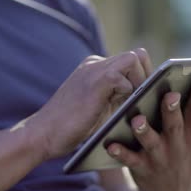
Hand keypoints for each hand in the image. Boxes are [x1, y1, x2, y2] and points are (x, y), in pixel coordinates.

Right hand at [26, 48, 152, 159]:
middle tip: (146, 98)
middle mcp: (95, 64)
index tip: (148, 94)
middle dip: (147, 76)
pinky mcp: (93, 83)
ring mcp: (93, 70)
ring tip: (136, 102)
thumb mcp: (100, 107)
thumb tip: (145, 97)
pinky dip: (128, 90)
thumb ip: (116, 96)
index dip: (144, 75)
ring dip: (140, 81)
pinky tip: (122, 105)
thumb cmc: (71, 127)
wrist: (43, 134)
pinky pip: (120, 75)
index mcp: (97, 69)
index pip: (132, 60)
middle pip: (136, 55)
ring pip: (132, 59)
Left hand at [107, 75, 190, 190]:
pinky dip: (120, 154)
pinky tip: (109, 145)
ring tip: (136, 119)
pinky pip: (130, 160)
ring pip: (151, 142)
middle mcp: (177, 143)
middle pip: (175, 124)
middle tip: (170, 95)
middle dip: (173, 110)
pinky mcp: (143, 168)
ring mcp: (160, 157)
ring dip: (144, 132)